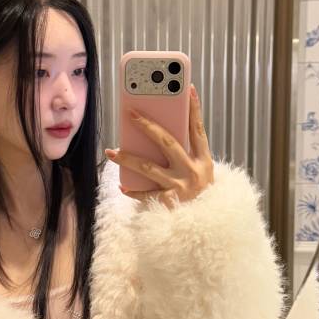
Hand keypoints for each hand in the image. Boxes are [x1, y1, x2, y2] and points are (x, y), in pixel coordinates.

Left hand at [104, 83, 213, 208]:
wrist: (208, 230)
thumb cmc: (200, 197)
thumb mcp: (201, 174)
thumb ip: (187, 156)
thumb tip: (159, 135)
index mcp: (204, 161)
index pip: (198, 130)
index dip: (194, 109)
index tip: (187, 89)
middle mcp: (193, 171)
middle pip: (167, 142)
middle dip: (148, 126)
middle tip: (131, 114)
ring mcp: (180, 187)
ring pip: (148, 168)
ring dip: (127, 158)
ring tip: (111, 151)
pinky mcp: (169, 203)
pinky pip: (146, 194)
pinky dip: (133, 191)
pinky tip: (122, 186)